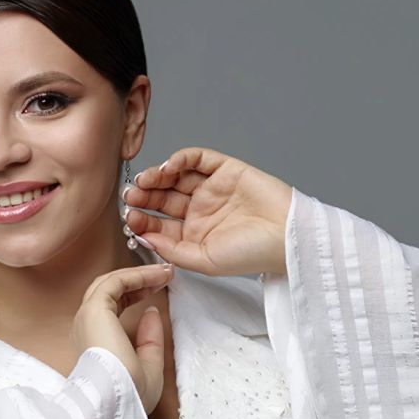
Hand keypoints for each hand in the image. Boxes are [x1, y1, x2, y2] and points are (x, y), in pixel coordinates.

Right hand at [71, 263, 174, 413]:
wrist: (117, 399)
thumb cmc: (129, 393)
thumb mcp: (148, 365)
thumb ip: (149, 338)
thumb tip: (150, 312)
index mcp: (96, 341)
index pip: (112, 306)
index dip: (136, 293)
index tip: (157, 287)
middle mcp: (87, 326)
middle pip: (110, 290)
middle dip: (138, 279)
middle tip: (163, 274)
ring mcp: (88, 316)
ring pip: (110, 282)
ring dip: (138, 273)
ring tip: (163, 270)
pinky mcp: (95, 309)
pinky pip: (115, 282)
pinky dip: (135, 275)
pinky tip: (154, 274)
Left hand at [123, 147, 292, 276]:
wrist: (287, 237)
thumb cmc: (252, 254)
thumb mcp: (204, 261)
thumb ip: (172, 250)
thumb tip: (144, 236)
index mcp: (193, 233)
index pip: (159, 222)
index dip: (143, 219)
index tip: (130, 218)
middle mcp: (200, 209)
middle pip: (163, 197)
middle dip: (145, 196)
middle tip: (131, 196)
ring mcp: (211, 187)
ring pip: (175, 176)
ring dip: (157, 176)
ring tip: (145, 181)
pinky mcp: (225, 169)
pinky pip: (197, 158)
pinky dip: (180, 159)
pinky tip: (168, 168)